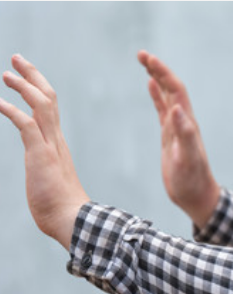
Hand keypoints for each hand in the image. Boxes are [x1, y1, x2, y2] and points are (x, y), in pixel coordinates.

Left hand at [0, 54, 88, 249]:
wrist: (72, 221)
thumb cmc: (59, 207)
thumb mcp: (48, 180)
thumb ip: (44, 170)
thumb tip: (40, 175)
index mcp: (57, 143)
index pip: (49, 107)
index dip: (37, 88)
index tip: (25, 76)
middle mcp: (55, 139)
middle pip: (48, 96)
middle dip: (32, 75)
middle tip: (16, 60)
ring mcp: (50, 145)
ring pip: (41, 104)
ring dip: (23, 85)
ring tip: (6, 74)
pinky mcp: (40, 155)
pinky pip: (26, 125)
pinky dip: (12, 111)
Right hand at [138, 50, 219, 227]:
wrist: (195, 195)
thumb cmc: (191, 180)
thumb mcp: (187, 158)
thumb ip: (184, 133)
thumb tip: (176, 108)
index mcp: (186, 122)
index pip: (174, 89)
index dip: (162, 72)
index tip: (147, 59)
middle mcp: (183, 120)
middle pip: (170, 87)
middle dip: (157, 69)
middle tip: (141, 54)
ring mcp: (176, 126)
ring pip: (166, 95)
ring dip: (156, 77)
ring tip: (144, 63)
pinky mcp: (169, 135)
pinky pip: (161, 109)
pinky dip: (156, 95)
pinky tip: (149, 87)